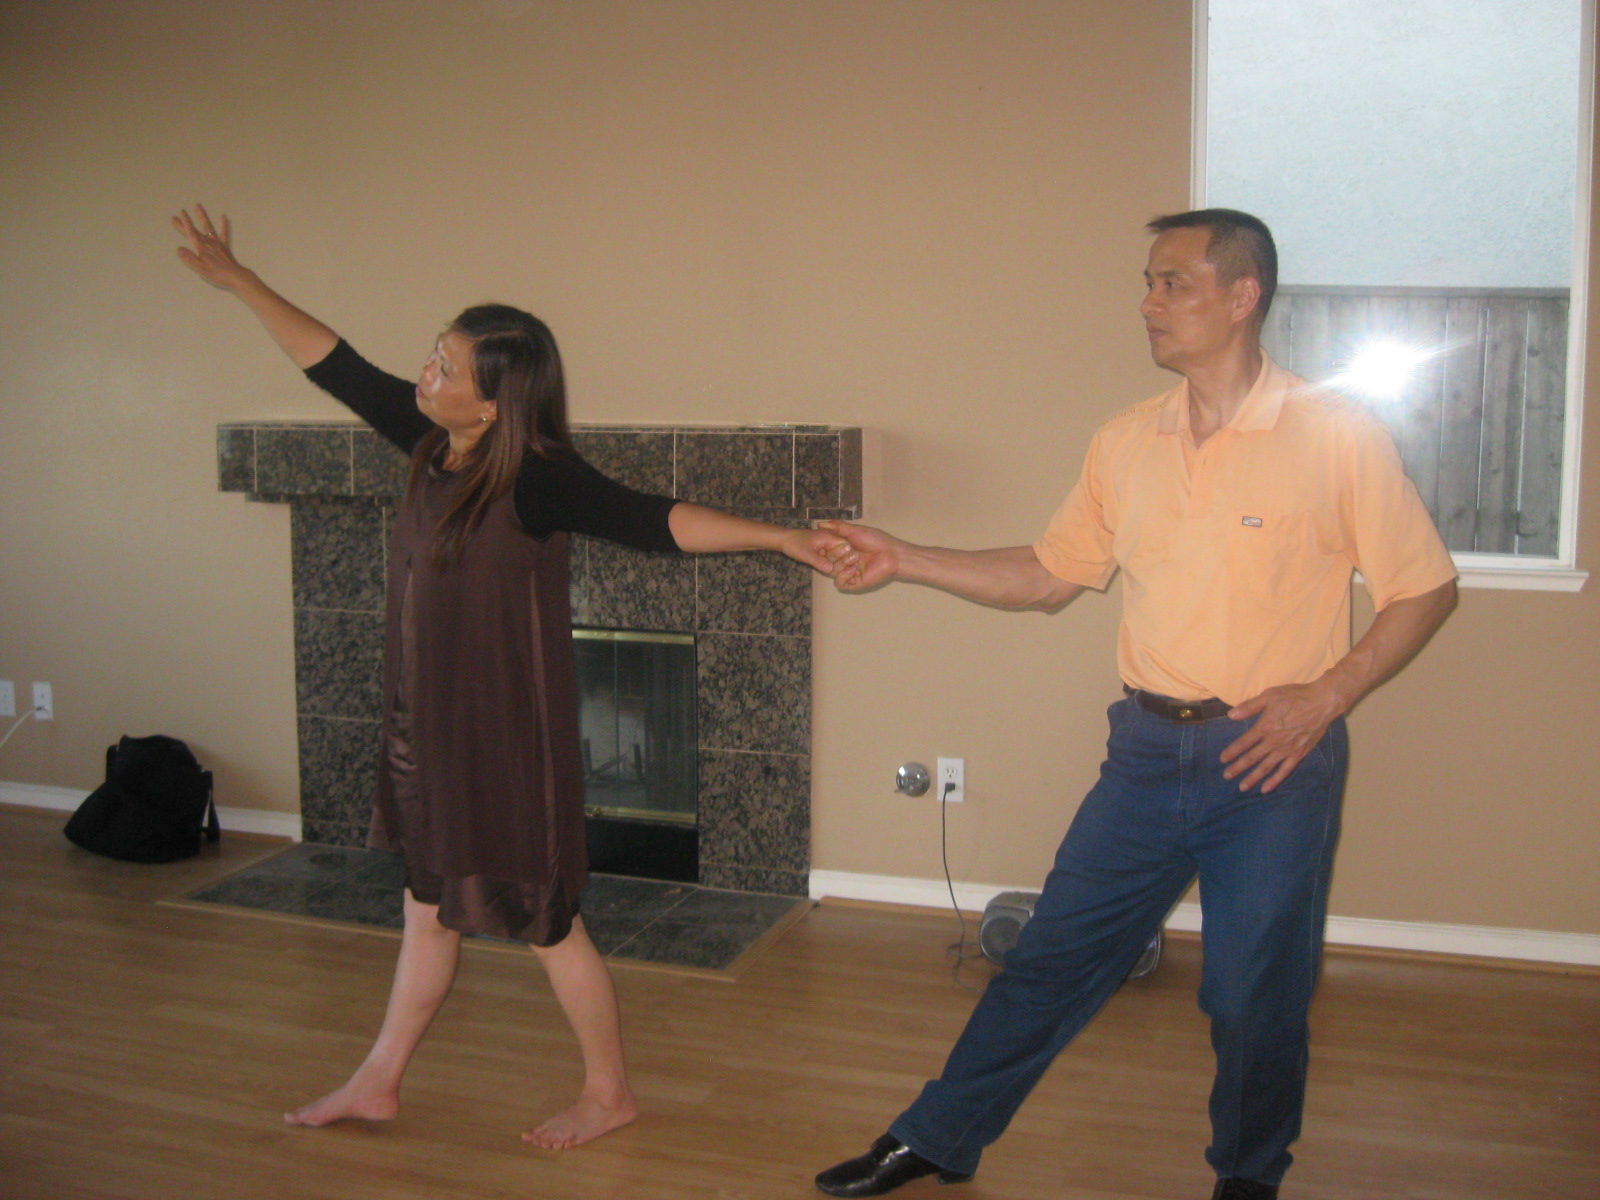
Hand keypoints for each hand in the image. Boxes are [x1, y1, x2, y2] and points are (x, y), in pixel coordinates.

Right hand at [173, 203, 253, 291]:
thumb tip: (179, 249)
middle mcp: (208, 242)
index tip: (178, 215)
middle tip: (181, 211)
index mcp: (201, 247)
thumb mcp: (200, 268)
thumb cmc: (217, 273)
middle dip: (187, 221)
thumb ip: (189, 258)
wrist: (235, 275)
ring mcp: (217, 242)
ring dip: (202, 215)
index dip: (184, 223)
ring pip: (208, 226)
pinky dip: (223, 224)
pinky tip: (224, 216)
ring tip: (198, 205)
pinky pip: (224, 232)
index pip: (190, 233)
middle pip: (196, 229)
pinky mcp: (224, 245)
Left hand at [778, 527, 846, 573]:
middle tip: (842, 572)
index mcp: (829, 537)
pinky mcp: (823, 547)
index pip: (846, 546)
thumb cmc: (794, 545)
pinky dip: (831, 562)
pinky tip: (830, 570)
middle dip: (843, 561)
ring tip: (838, 573)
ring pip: (838, 554)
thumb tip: (831, 570)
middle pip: (844, 550)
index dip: (848, 557)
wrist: (784, 539)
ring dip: (837, 563)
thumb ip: (819, 562)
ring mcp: (827, 543)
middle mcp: (830, 538)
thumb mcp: (806, 555)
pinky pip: (831, 555)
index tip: (847, 568)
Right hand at [817, 521, 904, 591]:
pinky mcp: (855, 583)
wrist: (891, 553)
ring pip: (832, 571)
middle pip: (827, 561)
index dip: (823, 547)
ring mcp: (849, 573)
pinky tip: (852, 569)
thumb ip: (838, 527)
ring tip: (855, 558)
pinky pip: (840, 584)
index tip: (823, 543)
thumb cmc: (876, 540)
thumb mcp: (855, 530)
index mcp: (843, 549)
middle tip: (848, 548)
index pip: (825, 550)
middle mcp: (844, 561)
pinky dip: (843, 576)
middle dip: (835, 553)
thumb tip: (819, 523)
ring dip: (841, 564)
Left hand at [1220, 679, 1346, 792]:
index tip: (1222, 759)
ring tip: (1242, 787)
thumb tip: (1230, 715)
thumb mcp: (1269, 696)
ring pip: (1266, 767)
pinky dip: (1275, 780)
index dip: (1232, 752)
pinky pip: (1285, 771)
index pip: (1244, 743)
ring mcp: (1287, 750)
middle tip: (1226, 776)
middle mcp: (1274, 742)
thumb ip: (1250, 707)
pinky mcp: (1299, 754)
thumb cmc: (1295, 696)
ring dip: (1253, 778)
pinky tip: (1266, 788)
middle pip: (1252, 758)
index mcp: (1265, 727)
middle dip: (1238, 768)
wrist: (1322, 703)